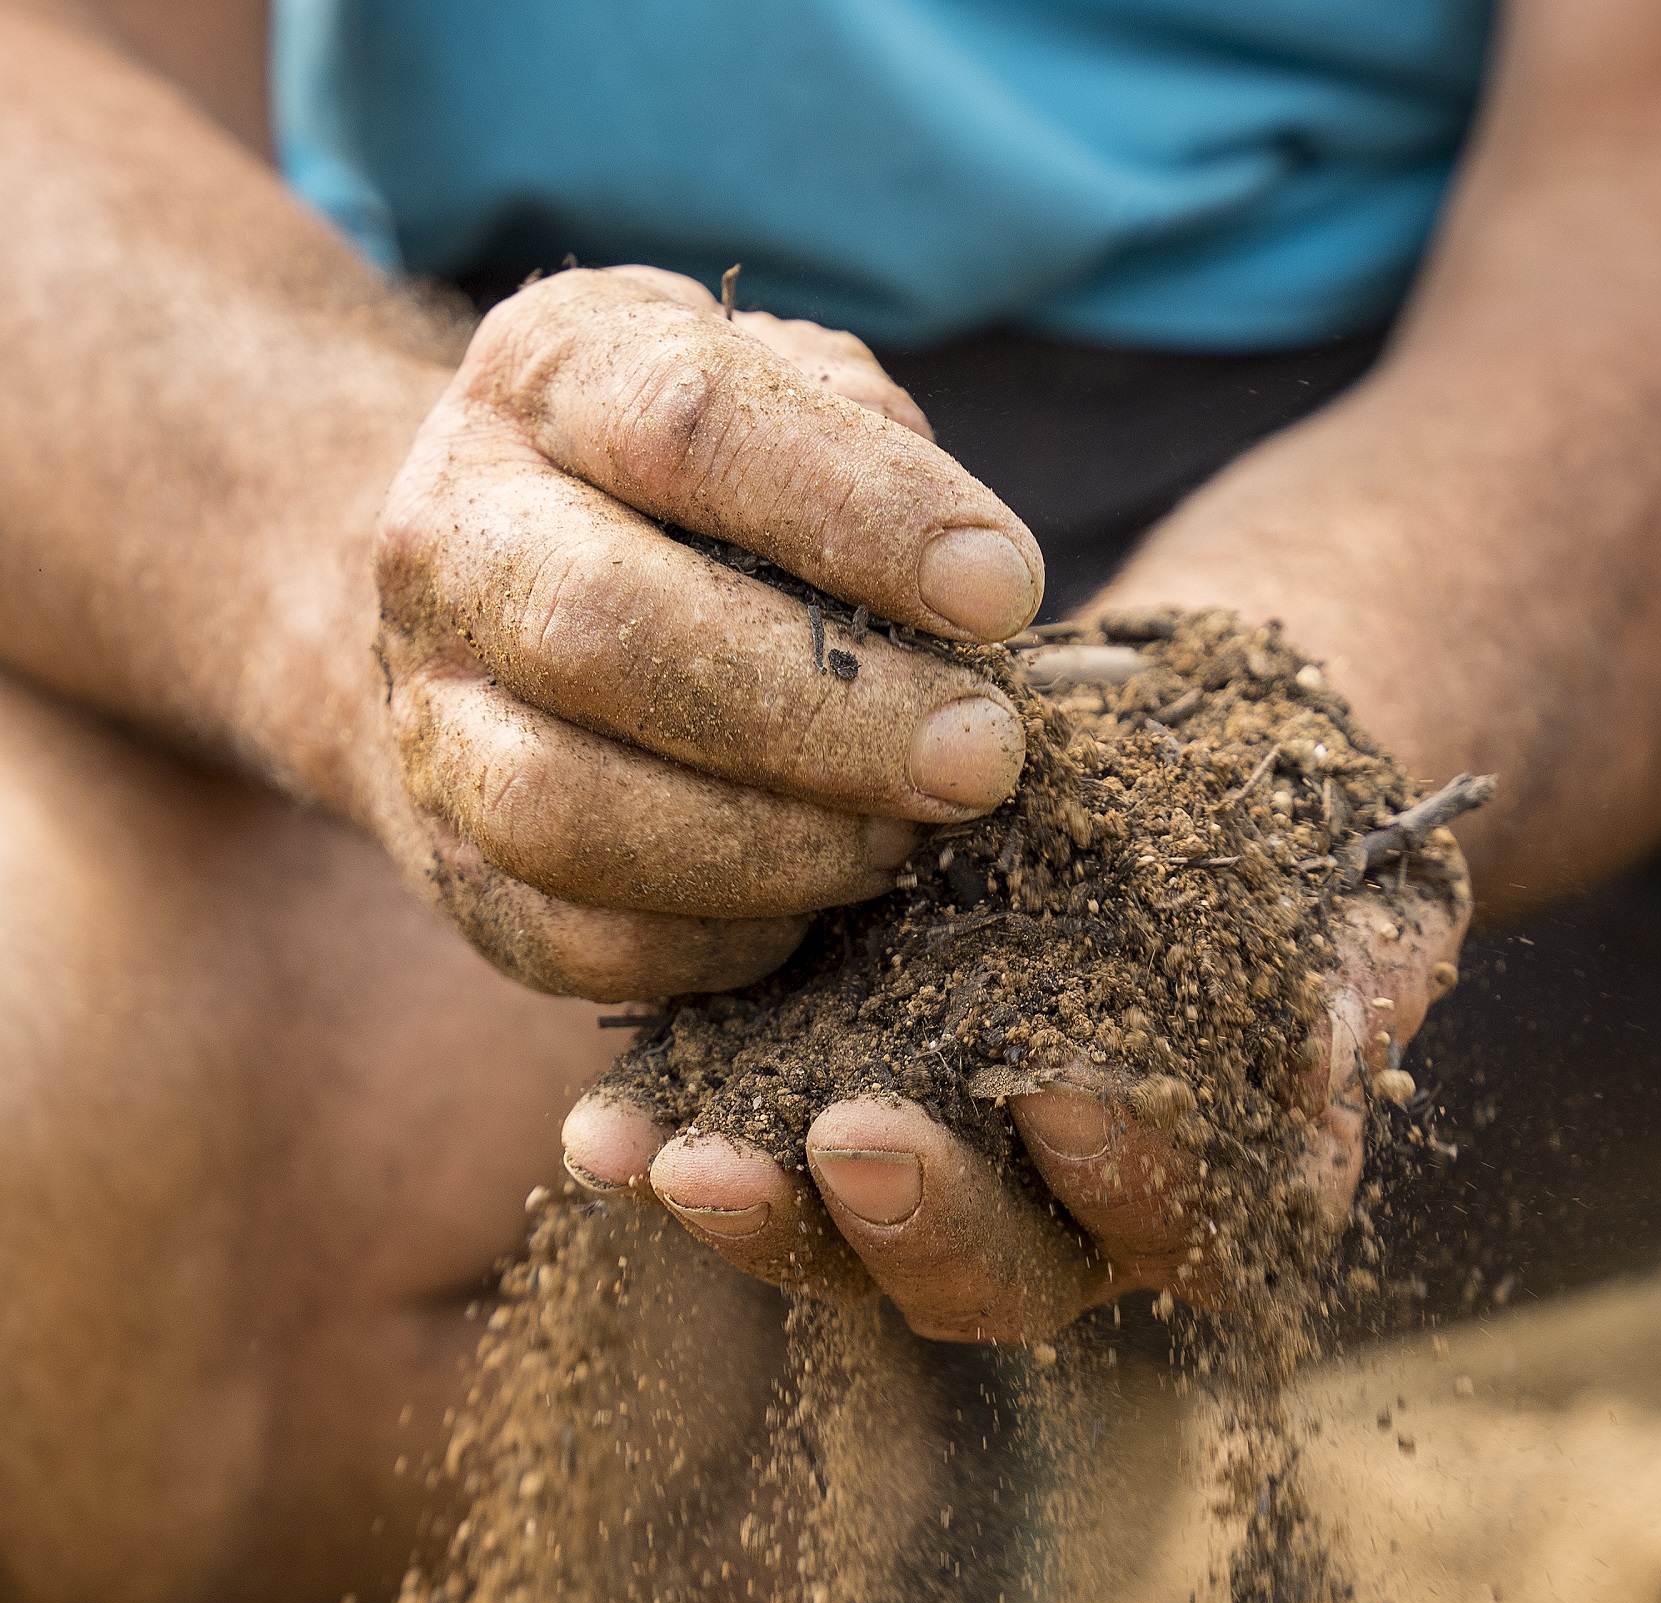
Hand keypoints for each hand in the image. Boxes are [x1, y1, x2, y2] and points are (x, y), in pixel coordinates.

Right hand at [363, 266, 1044, 1001]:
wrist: (482, 590)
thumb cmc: (682, 489)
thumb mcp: (766, 392)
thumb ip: (863, 442)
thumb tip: (970, 589)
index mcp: (547, 375)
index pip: (689, 422)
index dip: (859, 513)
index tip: (1002, 592)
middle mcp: (453, 538)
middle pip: (605, 629)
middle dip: (823, 713)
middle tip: (980, 758)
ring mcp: (430, 716)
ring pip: (563, 809)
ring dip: (769, 846)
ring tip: (904, 842)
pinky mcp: (450, 868)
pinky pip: (577, 937)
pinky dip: (718, 940)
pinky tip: (814, 905)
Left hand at [561, 849, 1468, 1337]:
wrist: (1187, 766)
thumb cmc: (1300, 847)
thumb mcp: (1360, 886)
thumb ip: (1359, 970)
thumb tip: (1332, 1054)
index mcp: (1206, 1193)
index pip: (1172, 1226)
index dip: (1123, 1176)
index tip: (1068, 1084)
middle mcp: (1060, 1227)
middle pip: (991, 1273)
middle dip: (920, 1214)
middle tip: (855, 1136)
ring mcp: (932, 1183)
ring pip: (844, 1246)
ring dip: (763, 1213)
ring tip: (678, 1160)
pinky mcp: (817, 1116)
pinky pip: (740, 1159)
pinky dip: (667, 1147)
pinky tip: (600, 1134)